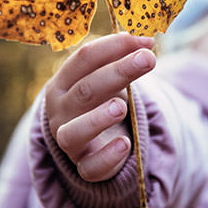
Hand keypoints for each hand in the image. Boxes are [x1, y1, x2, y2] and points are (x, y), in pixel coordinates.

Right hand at [45, 32, 155, 182]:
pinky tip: (125, 144)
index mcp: (63, 81)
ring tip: (121, 107)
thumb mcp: (107, 77)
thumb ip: (122, 58)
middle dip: (118, 72)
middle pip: (85, 89)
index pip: (84, 58)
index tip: (145, 41)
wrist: (88, 141)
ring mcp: (68, 140)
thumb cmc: (99, 99)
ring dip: (98, 118)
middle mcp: (60, 110)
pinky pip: (91, 167)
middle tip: (148, 59)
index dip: (114, 46)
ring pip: (75, 132)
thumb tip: (145, 40)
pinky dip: (108, 156)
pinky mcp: (84, 166)